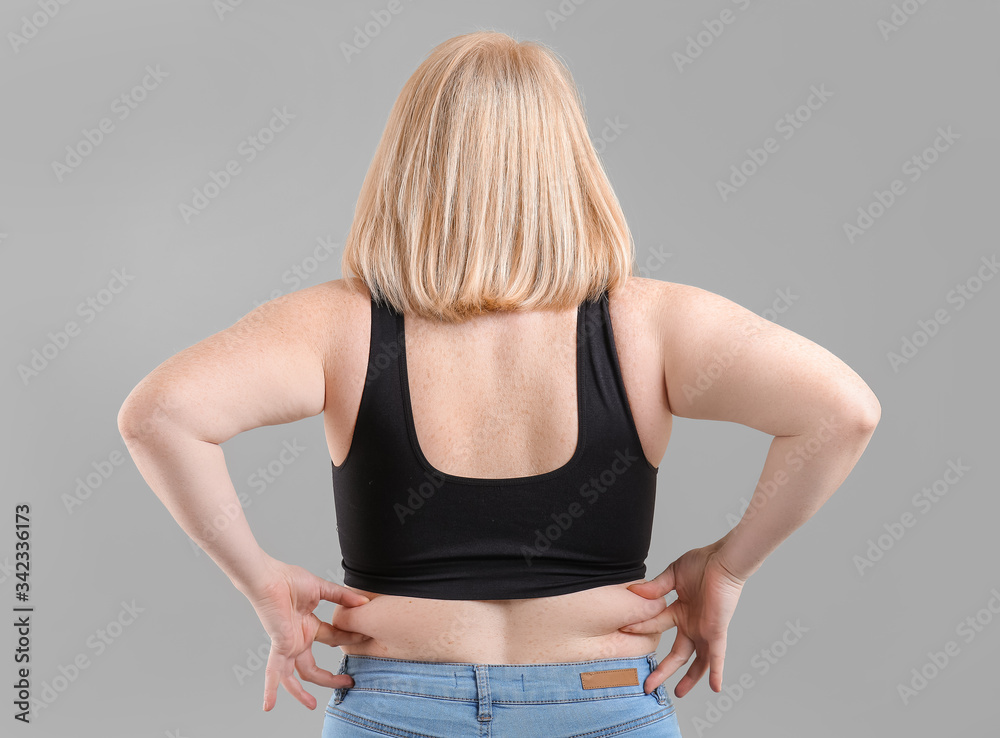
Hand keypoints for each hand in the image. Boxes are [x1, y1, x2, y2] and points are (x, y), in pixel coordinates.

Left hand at [240, 558, 373, 711]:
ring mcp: (288, 646)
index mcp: (309, 626)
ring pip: (294, 677)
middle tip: (346, 682)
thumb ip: (342, 596)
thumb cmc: (290, 579)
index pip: (333, 639)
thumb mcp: (322, 589)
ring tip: (311, 705)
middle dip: (329, 678)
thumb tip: (363, 602)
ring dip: (300, 693)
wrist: (270, 579)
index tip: (363, 638)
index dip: (348, 639)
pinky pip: (274, 672)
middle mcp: (298, 640)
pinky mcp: (280, 647)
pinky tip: (268, 705)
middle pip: (313, 667)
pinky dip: (271, 689)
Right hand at [619, 546, 745, 697]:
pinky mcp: (716, 631)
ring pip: (697, 661)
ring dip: (689, 678)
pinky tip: (715, 687)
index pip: (656, 626)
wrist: (722, 560)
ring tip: (679, 693)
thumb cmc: (702, 562)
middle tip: (649, 685)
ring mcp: (704, 630)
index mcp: (680, 612)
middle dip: (663, 671)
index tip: (624, 631)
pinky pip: (717, 656)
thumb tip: (634, 593)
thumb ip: (655, 587)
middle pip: (677, 654)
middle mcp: (692, 625)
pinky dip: (716, 671)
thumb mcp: (673, 575)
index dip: (640, 629)